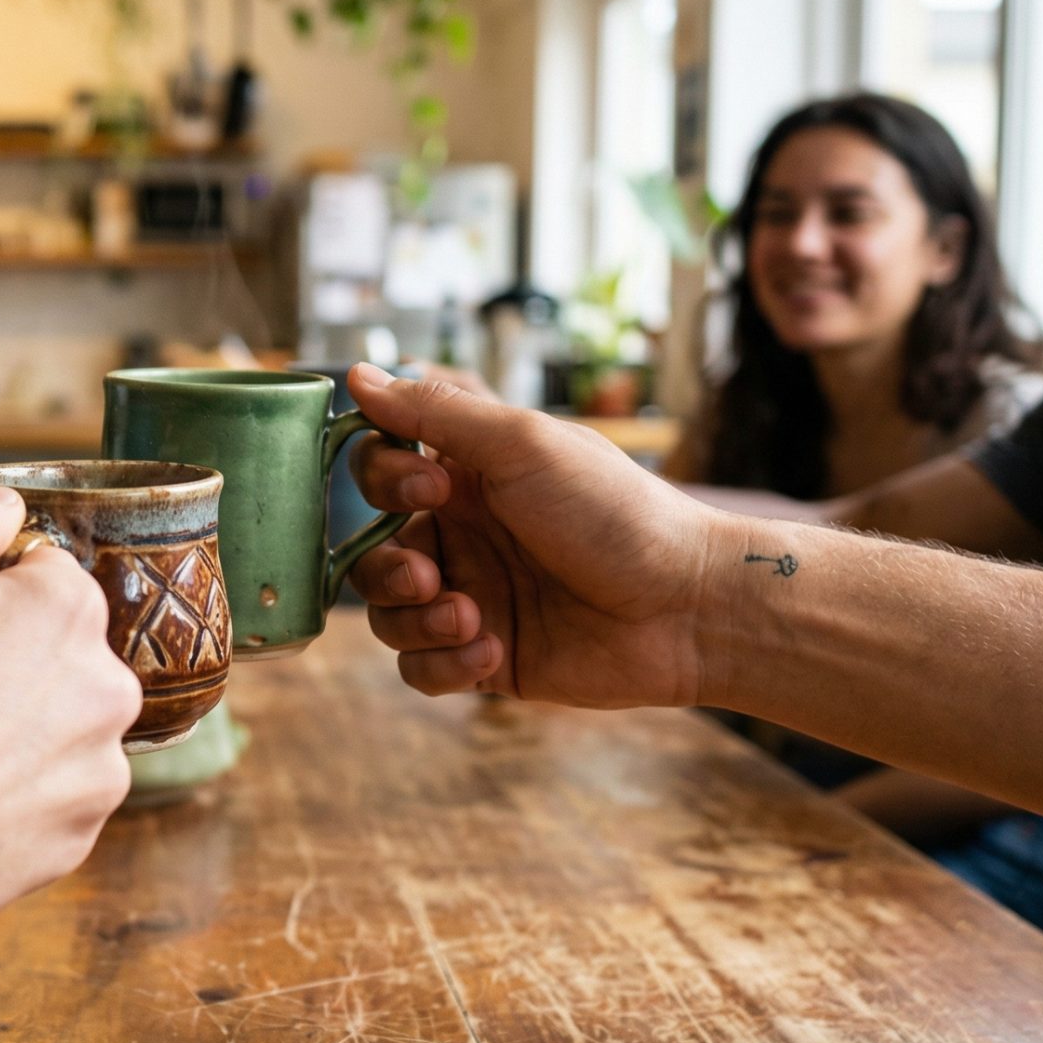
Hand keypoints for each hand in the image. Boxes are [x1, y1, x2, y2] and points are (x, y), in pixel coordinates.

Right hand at [0, 487, 138, 926]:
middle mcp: (109, 685)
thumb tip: (5, 505)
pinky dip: (14, 796)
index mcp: (69, 607)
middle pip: (59, 653)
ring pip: (60, 728)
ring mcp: (100, 768)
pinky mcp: (79, 836)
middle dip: (8, 663)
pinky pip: (51, 797)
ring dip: (19, 732)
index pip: (42, 573)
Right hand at [342, 364, 727, 706]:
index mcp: (470, 475)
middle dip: (384, 567)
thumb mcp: (523, 444)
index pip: (379, 468)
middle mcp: (464, 534)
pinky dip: (441, 664)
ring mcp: (473, 597)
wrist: (686, 606)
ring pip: (387, 615)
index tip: (427, 487)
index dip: (382, 479)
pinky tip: (491, 653)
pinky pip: (420, 668)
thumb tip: (357, 375)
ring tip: (470, 618)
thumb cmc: (614, 512)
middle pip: (369, 551)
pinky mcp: (486, 658)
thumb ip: (436, 411)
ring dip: (413, 620)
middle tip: (430, 573)